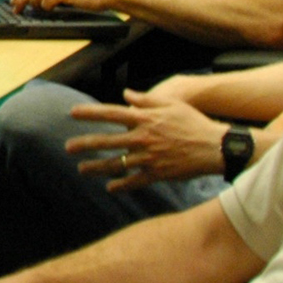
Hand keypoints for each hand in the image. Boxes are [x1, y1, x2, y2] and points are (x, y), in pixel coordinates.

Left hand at [65, 88, 227, 189]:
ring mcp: (148, 158)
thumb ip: (145, 99)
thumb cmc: (194, 122)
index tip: (72, 114)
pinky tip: (110, 188)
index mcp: (144, 119)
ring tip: (82, 169)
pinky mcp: (157, 174)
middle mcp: (142, 138)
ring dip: (96, 167)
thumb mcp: (171, 103)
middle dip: (84, 144)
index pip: (110, 114)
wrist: (215, 147)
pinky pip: (134, 182)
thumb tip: (126, 94)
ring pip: (116, 164)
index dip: (90, 113)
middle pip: (107, 141)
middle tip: (68, 148)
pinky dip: (121, 186)